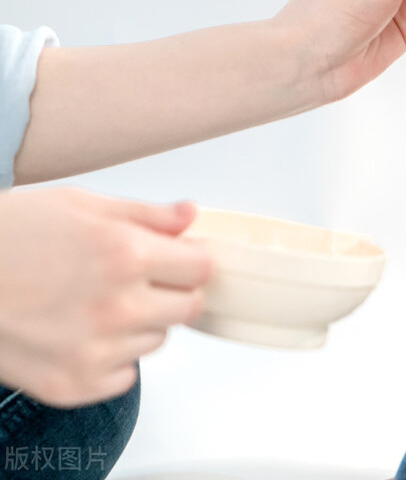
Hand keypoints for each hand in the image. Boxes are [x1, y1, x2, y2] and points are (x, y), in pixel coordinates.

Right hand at [0, 188, 211, 406]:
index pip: (202, 268)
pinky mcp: (74, 385)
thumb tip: (190, 216)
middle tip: (134, 280)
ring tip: (89, 303)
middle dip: (171, 291)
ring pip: (156, 340)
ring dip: (138, 324)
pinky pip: (124, 375)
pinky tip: (76, 333)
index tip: (178, 259)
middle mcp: (117, 307)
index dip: (190, 260)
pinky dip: (111, 358)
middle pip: (188, 308)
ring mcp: (96, 352)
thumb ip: (145, 215)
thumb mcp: (78, 206)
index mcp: (125, 255)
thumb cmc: (5, 237)